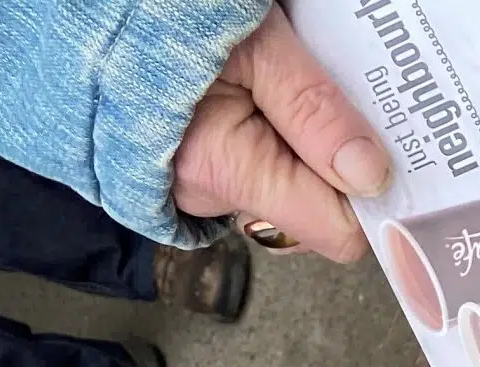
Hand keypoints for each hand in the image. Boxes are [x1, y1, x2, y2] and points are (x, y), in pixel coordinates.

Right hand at [173, 5, 390, 259]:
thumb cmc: (151, 10)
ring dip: (311, 134)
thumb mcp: (251, 41)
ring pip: (293, 179)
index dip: (374, 198)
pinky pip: (263, 157)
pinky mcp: (198, 156)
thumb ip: (310, 108)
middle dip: (341, 157)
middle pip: (319, 206)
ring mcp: (198, 176)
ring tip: (294, 72)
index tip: (400, 153)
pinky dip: (281, 124)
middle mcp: (207, 189)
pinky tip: (273, 81)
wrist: (79, 0)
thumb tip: (370, 175)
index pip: (336, 231)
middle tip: (343, 89)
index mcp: (221, 168)